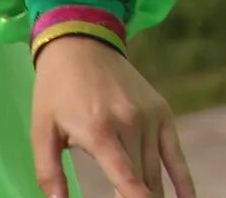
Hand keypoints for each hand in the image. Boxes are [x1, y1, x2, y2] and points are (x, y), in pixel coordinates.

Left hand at [32, 36, 194, 196]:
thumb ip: (48, 172)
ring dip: (154, 195)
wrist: (82, 43)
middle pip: (142, 179)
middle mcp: (130, 123)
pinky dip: (183, 180)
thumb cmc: (56, 91)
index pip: (125, 177)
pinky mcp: (161, 111)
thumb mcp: (42, 130)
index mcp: (99, 130)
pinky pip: (175, 153)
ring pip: (156, 170)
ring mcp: (149, 116)